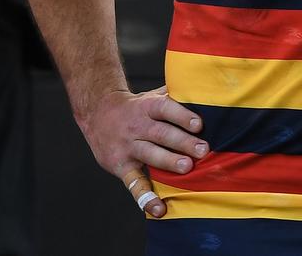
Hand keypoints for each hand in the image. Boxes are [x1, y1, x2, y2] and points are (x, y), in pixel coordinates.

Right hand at [80, 85, 208, 216]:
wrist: (98, 113)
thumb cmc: (135, 106)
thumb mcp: (151, 95)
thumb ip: (174, 95)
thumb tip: (203, 92)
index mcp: (147, 106)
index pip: (165, 108)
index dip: (181, 116)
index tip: (198, 125)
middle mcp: (137, 125)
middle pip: (161, 133)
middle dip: (183, 142)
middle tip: (202, 150)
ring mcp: (128, 147)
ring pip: (150, 154)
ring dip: (169, 162)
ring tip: (187, 168)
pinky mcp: (121, 166)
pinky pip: (134, 183)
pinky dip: (145, 198)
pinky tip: (159, 209)